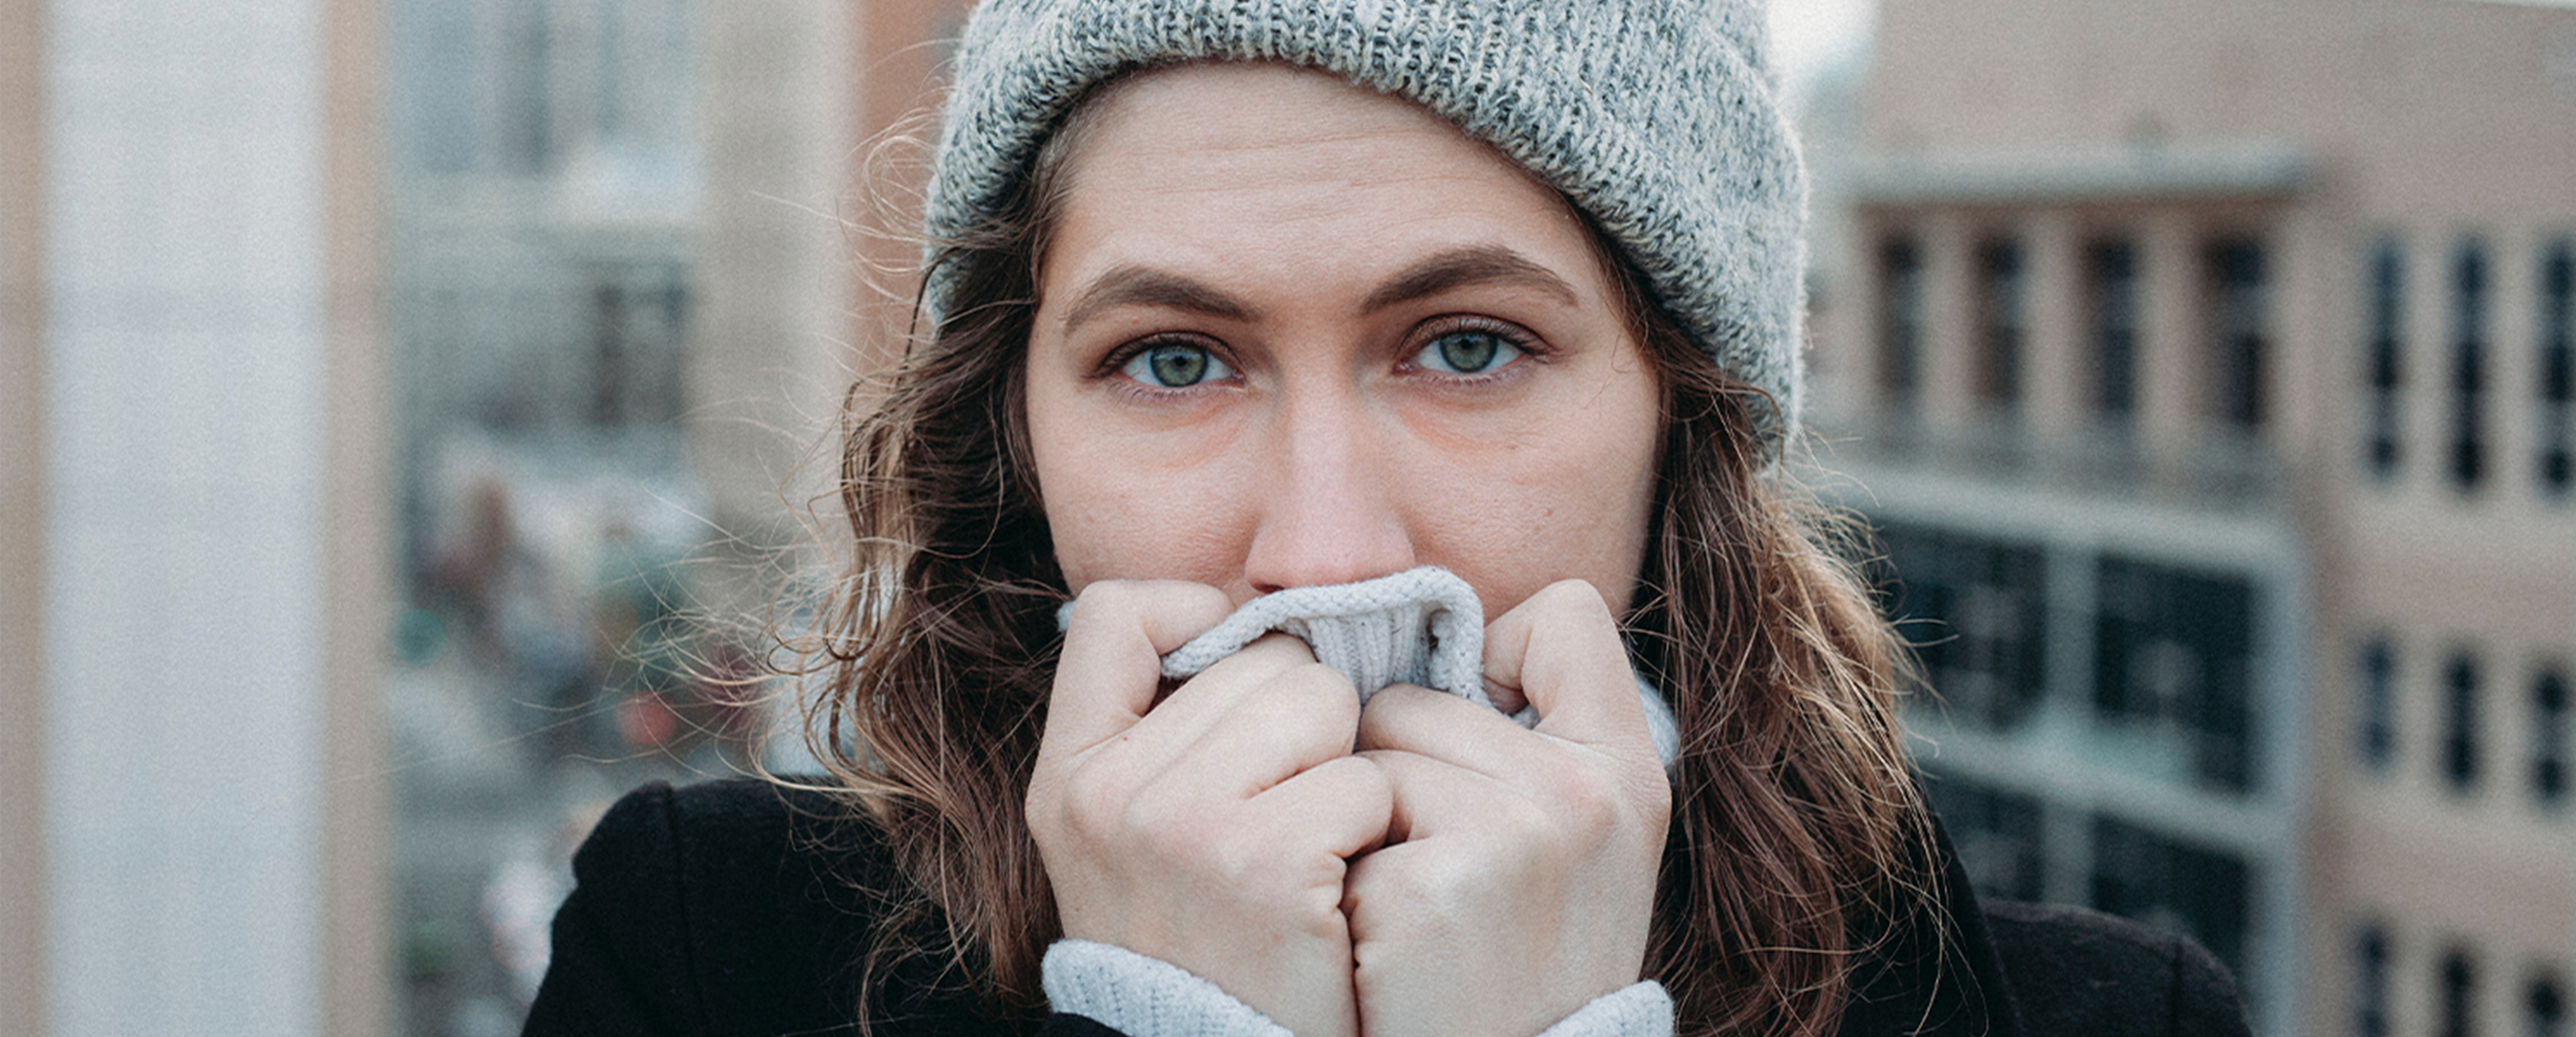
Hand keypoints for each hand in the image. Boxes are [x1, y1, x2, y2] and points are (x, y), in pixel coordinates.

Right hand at [1027, 580, 1393, 1036]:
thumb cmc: (1200, 944)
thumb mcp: (1127, 839)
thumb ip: (1162, 733)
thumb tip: (1251, 623)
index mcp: (1070, 776)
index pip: (1118, 613)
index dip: (1198, 620)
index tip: (1237, 687)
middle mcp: (1112, 793)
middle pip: (1265, 658)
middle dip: (1304, 722)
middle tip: (1286, 811)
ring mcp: (1184, 828)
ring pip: (1325, 703)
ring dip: (1345, 771)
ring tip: (1312, 848)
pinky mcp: (1266, 867)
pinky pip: (1365, 782)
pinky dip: (1374, 832)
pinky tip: (1337, 888)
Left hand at [1341, 580, 1670, 1036]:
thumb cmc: (1516, 961)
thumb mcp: (1572, 841)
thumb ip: (1531, 733)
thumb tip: (1427, 633)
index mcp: (1627, 769)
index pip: (1563, 614)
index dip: (1496, 659)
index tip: (1482, 748)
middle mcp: (1585, 792)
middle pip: (1413, 695)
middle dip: (1396, 773)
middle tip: (1439, 876)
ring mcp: (1516, 836)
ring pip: (1363, 755)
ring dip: (1359, 829)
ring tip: (1411, 911)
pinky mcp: (1437, 887)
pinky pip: (1335, 821)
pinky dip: (1340, 884)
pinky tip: (1385, 945)